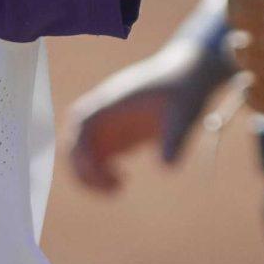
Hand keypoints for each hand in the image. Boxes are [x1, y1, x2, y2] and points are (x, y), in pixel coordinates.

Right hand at [65, 37, 234, 193]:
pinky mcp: (118, 133)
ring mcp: (109, 123)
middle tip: (111, 189)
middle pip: (74, 141)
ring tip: (117, 188)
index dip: (83, 152)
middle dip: (83, 169)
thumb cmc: (185, 90)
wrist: (189, 74)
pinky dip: (100, 173)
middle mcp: (105, 112)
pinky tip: (122, 181)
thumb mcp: (184, 113)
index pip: (82, 126)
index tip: (101, 174)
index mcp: (113, 101)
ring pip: (81, 152)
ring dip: (89, 173)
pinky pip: (96, 156)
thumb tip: (166, 167)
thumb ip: (175, 138)